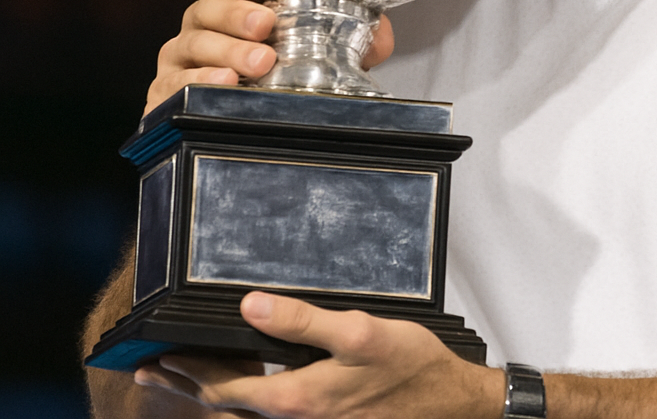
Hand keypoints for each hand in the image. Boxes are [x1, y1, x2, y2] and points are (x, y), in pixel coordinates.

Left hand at [134, 292, 504, 418]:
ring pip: (244, 416)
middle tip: (151, 374)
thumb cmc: (408, 366)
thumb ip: (302, 322)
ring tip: (184, 380)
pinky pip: (268, 415)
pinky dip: (242, 401)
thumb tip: (250, 307)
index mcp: (295, 400)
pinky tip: (245, 385)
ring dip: (210, 396)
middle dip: (186, 388)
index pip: (224, 389)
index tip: (158, 356)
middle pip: (225, 408)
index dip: (189, 372)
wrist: (447, 403)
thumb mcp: (358, 333)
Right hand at [147, 0, 394, 115]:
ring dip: (223, 53)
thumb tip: (382, 35)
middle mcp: (201, 33)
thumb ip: (353, 43)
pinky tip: (221, 87)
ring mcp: (179, 65)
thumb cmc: (276, 87)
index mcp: (233, 14)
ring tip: (256, 64)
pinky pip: (170, 87)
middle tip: (266, 28)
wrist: (243, 141)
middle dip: (235, 16)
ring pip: (190, 47)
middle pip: (205, 11)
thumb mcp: (320, 61)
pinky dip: (194, 84)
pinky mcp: (163, 100)